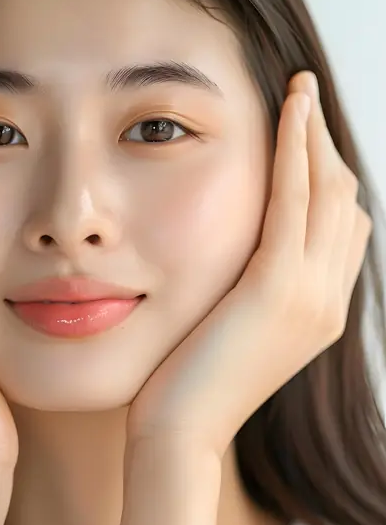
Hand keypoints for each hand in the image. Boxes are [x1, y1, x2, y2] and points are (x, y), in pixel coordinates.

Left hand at [127, 71, 371, 457]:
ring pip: (328, 191)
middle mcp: (328, 300)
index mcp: (320, 311)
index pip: (341, 226)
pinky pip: (295, 198)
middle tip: (301, 100)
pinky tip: (288, 109)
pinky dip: (295, 148)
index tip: (302, 135)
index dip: (326, 173)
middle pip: (344, 200)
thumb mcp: (232, 330)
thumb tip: (239, 253)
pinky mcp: (276, 287)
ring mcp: (310, 295)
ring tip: (297, 89)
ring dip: (314, 133)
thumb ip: (250, 291)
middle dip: (325, 144)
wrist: (180, 435)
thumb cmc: (187, 385)